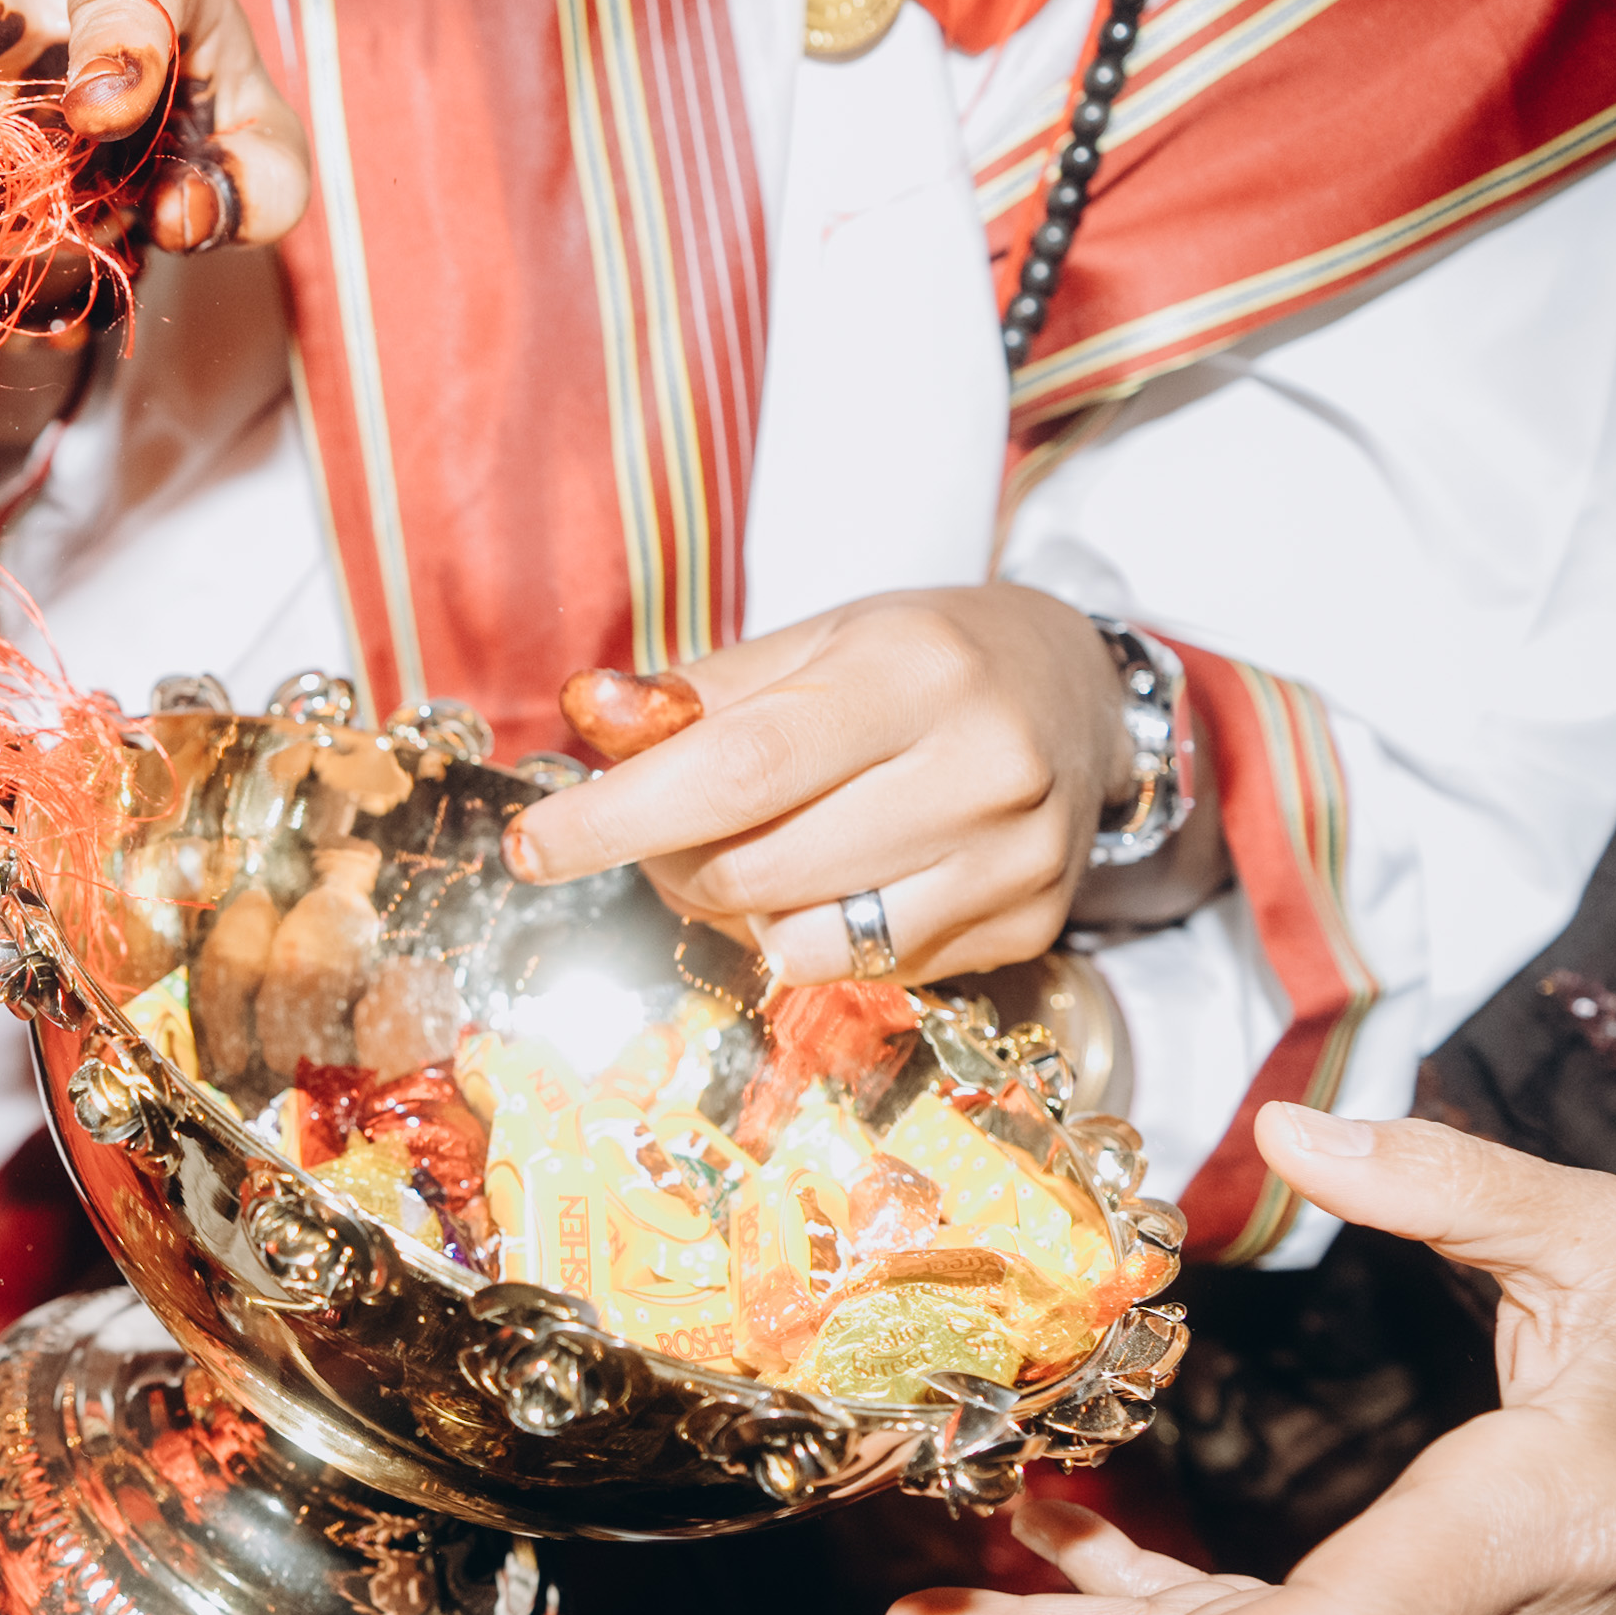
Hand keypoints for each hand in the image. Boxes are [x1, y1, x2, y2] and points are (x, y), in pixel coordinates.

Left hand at [507, 586, 1177, 981]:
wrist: (1082, 695)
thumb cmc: (925, 658)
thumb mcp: (816, 640)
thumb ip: (699, 691)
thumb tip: (588, 712)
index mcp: (914, 673)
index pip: (738, 766)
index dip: (619, 818)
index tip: (533, 848)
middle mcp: (979, 771)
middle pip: (758, 869)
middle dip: (672, 864)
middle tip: (663, 831)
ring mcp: (1013, 864)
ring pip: (804, 944)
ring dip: (739, 915)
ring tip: (753, 854)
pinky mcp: (1027, 931)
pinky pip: (867, 974)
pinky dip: (815, 938)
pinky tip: (835, 879)